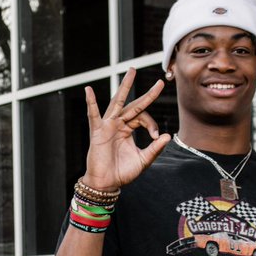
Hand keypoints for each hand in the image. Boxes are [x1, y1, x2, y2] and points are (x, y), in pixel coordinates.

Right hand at [82, 68, 170, 191]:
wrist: (107, 183)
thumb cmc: (122, 173)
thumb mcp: (143, 160)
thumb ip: (155, 149)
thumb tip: (167, 136)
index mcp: (128, 129)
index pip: (143, 117)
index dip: (152, 124)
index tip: (155, 137)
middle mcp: (118, 124)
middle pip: (134, 104)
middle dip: (147, 94)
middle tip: (160, 82)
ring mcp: (108, 126)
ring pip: (117, 102)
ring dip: (125, 87)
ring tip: (131, 71)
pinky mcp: (98, 132)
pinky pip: (93, 115)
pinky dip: (90, 103)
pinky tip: (88, 90)